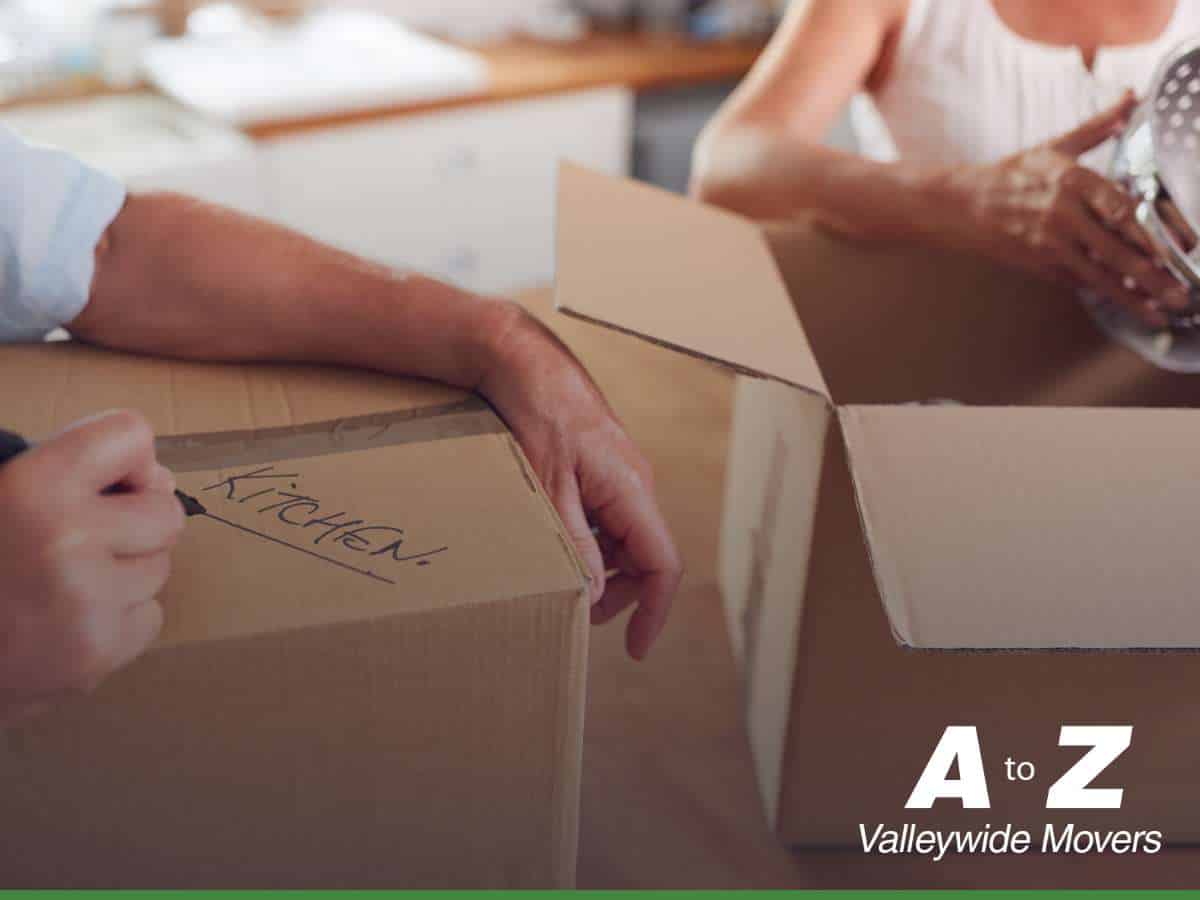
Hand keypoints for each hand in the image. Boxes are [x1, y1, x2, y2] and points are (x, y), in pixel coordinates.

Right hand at [0, 411, 182, 723]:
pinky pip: (150, 616)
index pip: (131, 434)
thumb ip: (73, 468)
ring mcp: (86, 603)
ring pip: (159, 568)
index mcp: (32, 487)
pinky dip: (120, 619)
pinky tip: (67, 620)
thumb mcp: (3, 490)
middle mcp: (65, 541)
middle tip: (85, 540)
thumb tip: (161, 480)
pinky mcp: (98, 652)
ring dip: (125, 573)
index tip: (103, 480)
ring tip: (62, 584)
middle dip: (137, 524)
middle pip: (166, 513)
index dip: (124, 458)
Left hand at [479, 305, 682, 659]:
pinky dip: (591, 541)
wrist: (522, 360)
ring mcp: (622, 475)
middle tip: (578, 613)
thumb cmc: (537, 414)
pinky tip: (557, 542)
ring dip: (603, 568)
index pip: (663, 564)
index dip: (655, 612)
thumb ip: (574, 543)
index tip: (635, 649)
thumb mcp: (548, 487)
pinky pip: (610, 518)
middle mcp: (637, 484)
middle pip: (646, 558)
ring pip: (626, 540)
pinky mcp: (603, 468)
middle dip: (621, 594)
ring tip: (563, 579)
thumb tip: (592, 594)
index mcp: (633, 490)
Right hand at [936, 92, 1187, 326]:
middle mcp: (1063, 215)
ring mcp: (1050, 244)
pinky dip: (1105, 294)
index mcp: (1072, 181)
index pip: (1121, 210)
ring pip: (1099, 275)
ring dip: (1132, 297)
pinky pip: (1079, 282)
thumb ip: (1098, 126)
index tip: (1178, 249)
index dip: (1151, 233)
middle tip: (1179, 294)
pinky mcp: (1040, 264)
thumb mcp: (1055, 147)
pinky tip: (1129, 304)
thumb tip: (1132, 98)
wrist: (964, 206)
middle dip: (1152, 276)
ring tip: (1159, 312)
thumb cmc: (1012, 174)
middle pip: (1116, 250)